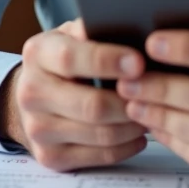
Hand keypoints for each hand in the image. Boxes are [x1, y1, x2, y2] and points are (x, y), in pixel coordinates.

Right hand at [0, 20, 148, 171]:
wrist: (33, 96)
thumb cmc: (64, 61)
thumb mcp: (73, 35)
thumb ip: (96, 31)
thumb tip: (135, 31)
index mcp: (37, 54)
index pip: (70, 59)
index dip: (108, 61)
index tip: (139, 62)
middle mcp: (31, 93)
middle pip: (91, 106)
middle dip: (131, 101)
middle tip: (156, 94)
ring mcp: (38, 129)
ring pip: (101, 134)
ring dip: (134, 125)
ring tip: (151, 111)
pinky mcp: (50, 156)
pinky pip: (102, 156)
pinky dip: (128, 146)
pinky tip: (138, 133)